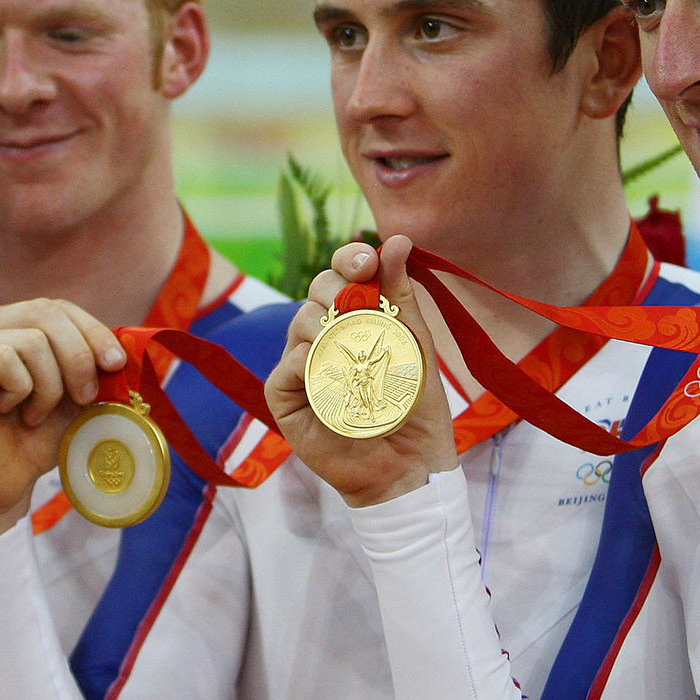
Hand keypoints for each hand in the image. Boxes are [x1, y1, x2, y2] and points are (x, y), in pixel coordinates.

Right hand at [0, 299, 123, 543]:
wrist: (3, 485)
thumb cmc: (36, 438)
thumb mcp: (75, 394)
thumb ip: (93, 364)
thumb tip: (124, 345)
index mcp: (7, 324)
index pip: (56, 307)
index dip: (91, 330)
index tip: (116, 364)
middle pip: (45, 313)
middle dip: (79, 357)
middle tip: (84, 398)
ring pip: (32, 341)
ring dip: (49, 386)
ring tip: (34, 414)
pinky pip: (5, 358)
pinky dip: (22, 391)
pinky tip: (8, 412)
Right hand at [264, 235, 457, 507]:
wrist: (410, 460)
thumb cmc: (412, 402)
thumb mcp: (414, 340)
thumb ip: (400, 291)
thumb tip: (397, 239)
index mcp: (352, 317)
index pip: (340, 273)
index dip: (349, 260)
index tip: (368, 261)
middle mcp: (322, 335)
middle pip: (317, 289)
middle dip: (340, 289)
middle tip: (362, 306)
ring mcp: (300, 362)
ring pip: (301, 321)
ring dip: (330, 329)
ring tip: (357, 354)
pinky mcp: (285, 394)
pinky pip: (288, 364)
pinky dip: (309, 363)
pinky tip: (330, 374)